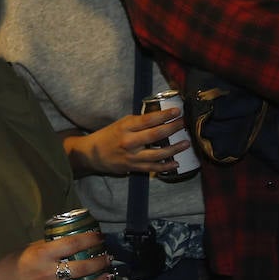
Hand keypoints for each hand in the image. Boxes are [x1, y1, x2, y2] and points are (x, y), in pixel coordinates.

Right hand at [0, 234, 116, 279]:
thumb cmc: (13, 265)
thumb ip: (50, 245)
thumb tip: (71, 240)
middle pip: (82, 268)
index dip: (89, 240)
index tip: (100, 238)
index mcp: (43, 255)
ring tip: (109, 277)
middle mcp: (49, 273)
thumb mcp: (29, 248)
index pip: (72, 244)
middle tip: (108, 258)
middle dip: (99, 262)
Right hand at [73, 110, 188, 175]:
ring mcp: (132, 156)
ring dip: (174, 148)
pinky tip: (176, 162)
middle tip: (184, 124)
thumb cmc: (108, 136)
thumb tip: (160, 119)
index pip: (148, 119)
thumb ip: (138, 123)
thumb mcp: (120, 124)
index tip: (177, 111)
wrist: (92, 154)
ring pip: (158, 153)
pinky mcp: (134, 167)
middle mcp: (129, 141)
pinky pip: (153, 168)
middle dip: (172, 128)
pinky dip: (166, 166)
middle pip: (156, 135)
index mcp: (125, 127)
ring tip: (186, 143)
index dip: (164, 115)